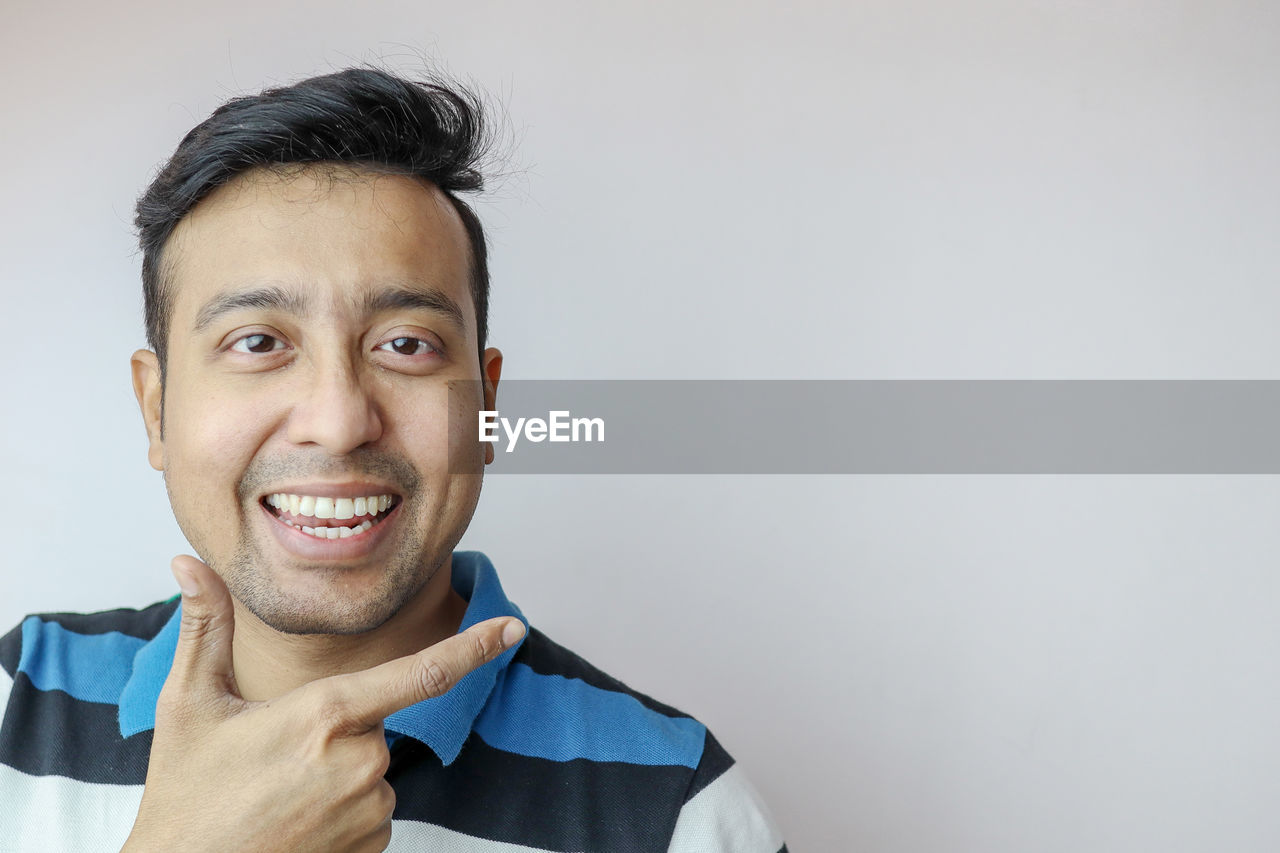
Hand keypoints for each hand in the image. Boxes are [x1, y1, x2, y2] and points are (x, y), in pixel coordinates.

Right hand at [122, 555, 524, 852]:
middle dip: (336, 731)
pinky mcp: (371, 848)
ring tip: (277, 798)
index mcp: (326, 714)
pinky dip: (342, 814)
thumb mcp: (189, 705)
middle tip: (274, 760)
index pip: (422, 673)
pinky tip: (295, 825)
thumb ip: (205, 628)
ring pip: (372, 771)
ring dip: (337, 775)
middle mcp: (360, 761)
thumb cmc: (185, 795)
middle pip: (375, 724)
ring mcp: (369, 811)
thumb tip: (187, 564)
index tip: (512, 628)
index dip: (473, 648)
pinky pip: (371, 812)